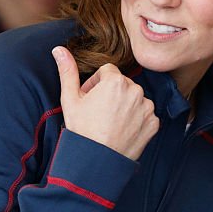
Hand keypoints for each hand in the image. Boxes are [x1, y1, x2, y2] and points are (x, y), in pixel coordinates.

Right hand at [52, 46, 158, 160]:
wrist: (96, 162)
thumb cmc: (82, 131)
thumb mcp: (70, 100)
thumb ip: (67, 71)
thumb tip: (59, 49)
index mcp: (116, 81)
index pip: (107, 72)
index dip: (96, 84)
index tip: (89, 99)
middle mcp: (135, 90)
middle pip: (122, 84)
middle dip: (111, 95)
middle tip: (98, 113)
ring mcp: (147, 108)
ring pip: (135, 99)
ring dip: (125, 106)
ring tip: (110, 123)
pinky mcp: (153, 123)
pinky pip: (145, 115)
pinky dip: (136, 121)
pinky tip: (122, 131)